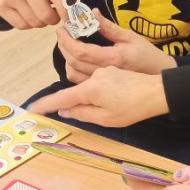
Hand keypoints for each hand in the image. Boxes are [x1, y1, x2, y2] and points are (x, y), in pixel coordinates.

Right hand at [0, 0, 67, 29]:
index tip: (69, 19)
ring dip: (40, 22)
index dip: (66, 11)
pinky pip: (21, 26)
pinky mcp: (0, 6)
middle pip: (45, 15)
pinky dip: (28, 24)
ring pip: (33, 23)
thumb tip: (72, 14)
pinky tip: (28, 14)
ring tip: (39, 12)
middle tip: (53, 15)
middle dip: (53, 19)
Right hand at [27, 65, 169, 126]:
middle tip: (68, 114)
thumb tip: (65, 111)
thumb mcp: (105, 118)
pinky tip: (107, 101)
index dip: (46, 104)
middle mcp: (95, 76)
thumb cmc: (132, 108)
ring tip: (95, 109)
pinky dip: (94, 92)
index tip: (32, 108)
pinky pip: (96, 81)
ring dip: (84, 97)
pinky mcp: (113, 70)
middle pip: (74, 90)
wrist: (157, 92)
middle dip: (68, 102)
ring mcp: (105, 71)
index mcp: (90, 88)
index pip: (62, 98)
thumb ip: (82, 113)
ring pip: (86, 85)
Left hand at [57, 9, 174, 83]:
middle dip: (63, 47)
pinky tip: (75, 62)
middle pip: (74, 63)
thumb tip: (93, 13)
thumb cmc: (148, 55)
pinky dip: (73, 72)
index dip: (67, 40)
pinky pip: (80, 84)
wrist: (160, 77)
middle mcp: (105, 73)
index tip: (61, 29)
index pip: (82, 51)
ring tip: (67, 47)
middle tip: (62, 34)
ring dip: (66, 60)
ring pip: (74, 76)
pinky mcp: (102, 92)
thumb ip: (110, 28)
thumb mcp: (132, 37)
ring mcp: (103, 86)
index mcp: (113, 58)